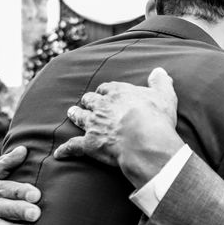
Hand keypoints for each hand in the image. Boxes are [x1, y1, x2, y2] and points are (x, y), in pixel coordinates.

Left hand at [54, 68, 184, 187]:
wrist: (145, 142)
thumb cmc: (156, 119)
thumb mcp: (164, 96)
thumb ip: (160, 82)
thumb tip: (159, 71)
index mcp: (118, 93)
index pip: (107, 88)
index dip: (105, 91)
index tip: (104, 93)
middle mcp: (102, 106)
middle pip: (90, 100)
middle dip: (87, 101)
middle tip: (85, 102)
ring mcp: (93, 125)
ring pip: (79, 117)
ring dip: (74, 115)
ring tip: (71, 114)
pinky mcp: (89, 144)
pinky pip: (72, 146)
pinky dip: (65, 150)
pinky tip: (59, 153)